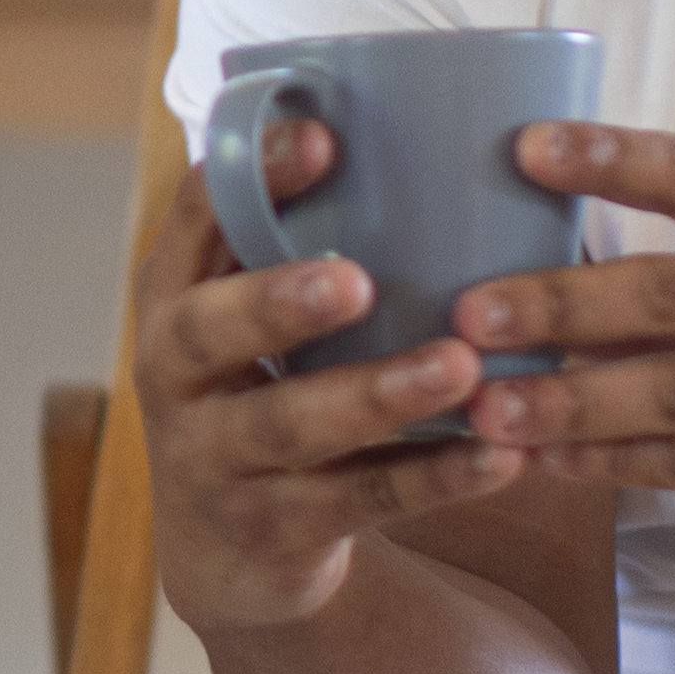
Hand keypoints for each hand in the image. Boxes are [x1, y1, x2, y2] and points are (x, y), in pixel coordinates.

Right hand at [133, 110, 523, 637]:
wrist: (230, 550)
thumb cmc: (268, 383)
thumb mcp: (254, 311)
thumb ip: (305, 239)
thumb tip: (437, 123)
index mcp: (174, 293)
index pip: (194, 218)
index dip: (253, 176)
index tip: (325, 137)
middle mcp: (174, 373)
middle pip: (212, 332)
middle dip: (279, 302)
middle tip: (359, 279)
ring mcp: (213, 459)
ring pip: (292, 426)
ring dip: (378, 395)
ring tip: (461, 368)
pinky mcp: (271, 531)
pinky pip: (358, 503)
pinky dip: (432, 480)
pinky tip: (500, 456)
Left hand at [452, 127, 674, 562]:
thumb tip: (563, 259)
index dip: (614, 159)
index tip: (527, 149)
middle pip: (668, 295)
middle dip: (559, 304)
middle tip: (466, 314)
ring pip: (672, 395)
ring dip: (568, 403)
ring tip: (482, 408)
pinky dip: (613, 464)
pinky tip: (547, 461)